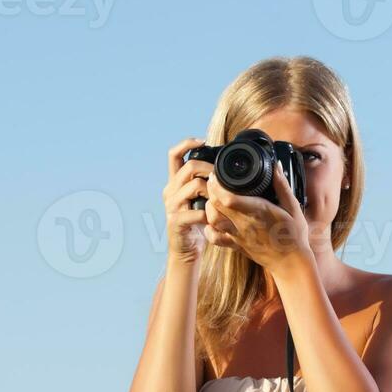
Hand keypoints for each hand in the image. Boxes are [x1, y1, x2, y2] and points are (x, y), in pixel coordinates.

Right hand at [162, 136, 213, 264]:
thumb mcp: (198, 199)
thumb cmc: (196, 224)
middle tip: (222, 177)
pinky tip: (217, 218)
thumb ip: (203, 183)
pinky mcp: (176, 221)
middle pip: (189, 168)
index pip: (174, 154)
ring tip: (221, 200)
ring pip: (194, 187)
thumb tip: (221, 168)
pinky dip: (210, 214)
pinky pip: (197, 212)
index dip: (187, 143)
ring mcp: (171, 206)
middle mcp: (170, 191)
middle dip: (209, 169)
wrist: (186, 250)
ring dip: (212, 191)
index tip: (203, 141)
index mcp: (174, 183)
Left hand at [204, 160, 311, 273]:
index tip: (217, 174)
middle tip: (213, 181)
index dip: (218, 184)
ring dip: (208, 207)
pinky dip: (208, 229)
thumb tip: (275, 166)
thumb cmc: (294, 236)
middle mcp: (245, 224)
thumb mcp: (293, 208)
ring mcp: (238, 237)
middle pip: (216, 206)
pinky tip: (212, 221)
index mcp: (259, 212)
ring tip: (213, 198)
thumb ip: (282, 186)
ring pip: (213, 221)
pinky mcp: (236, 246)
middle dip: (210, 190)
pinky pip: (215, 239)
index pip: (229, 198)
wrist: (291, 263)